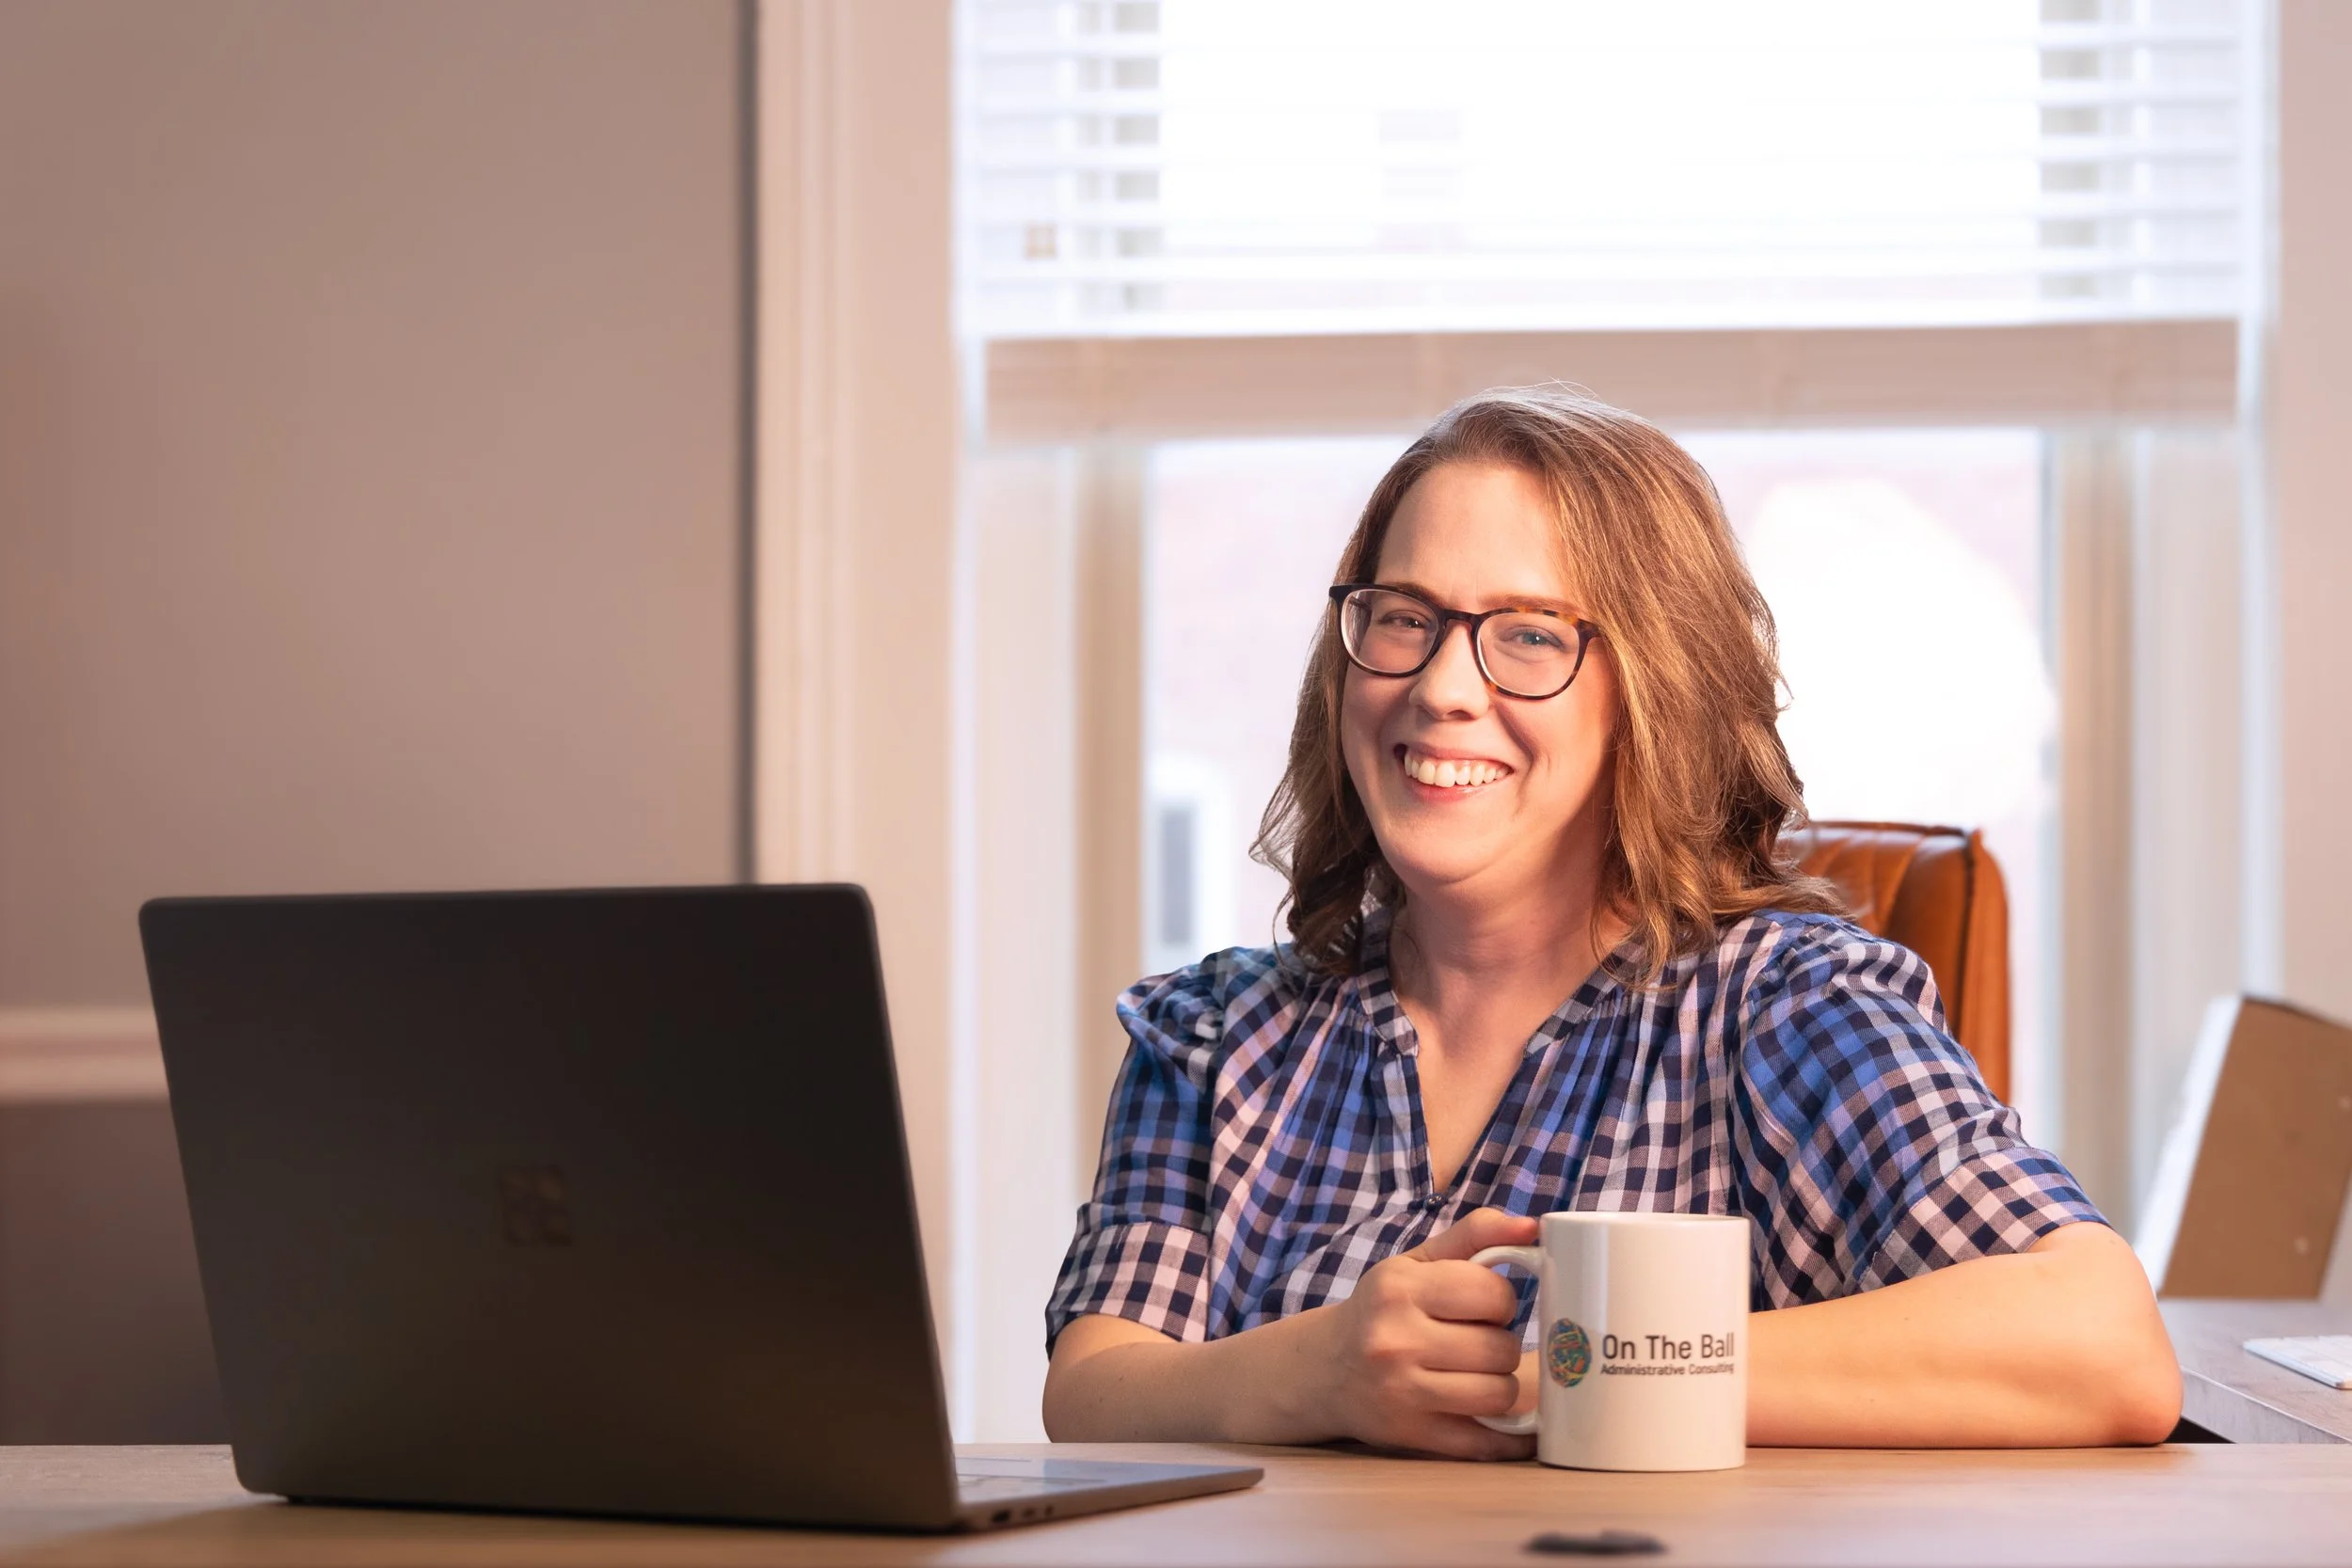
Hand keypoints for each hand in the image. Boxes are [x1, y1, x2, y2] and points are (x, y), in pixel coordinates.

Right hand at [1313, 1207, 1537, 1458]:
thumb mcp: (1417, 1261)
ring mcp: (1402, 1393)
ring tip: (1478, 1374)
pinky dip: (1506, 1435)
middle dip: (1500, 1344)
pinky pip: (1486, 1442)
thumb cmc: (1383, 1309)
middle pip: (1501, 1348)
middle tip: (1477, 1342)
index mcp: (1400, 1289)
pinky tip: (1501, 1420)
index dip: (1500, 1300)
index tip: (1483, 1306)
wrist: (1325, 1369)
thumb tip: (1533, 1227)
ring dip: (1500, 1385)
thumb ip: (1475, 1234)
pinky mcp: (1412, 1435)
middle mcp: (1396, 1340)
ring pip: (1500, 1394)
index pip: (1493, 1293)